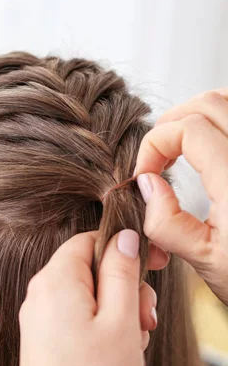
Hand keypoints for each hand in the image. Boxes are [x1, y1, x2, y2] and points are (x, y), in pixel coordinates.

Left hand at [0, 230, 162, 365]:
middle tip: (145, 320)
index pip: (90, 240)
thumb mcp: (121, 322)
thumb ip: (122, 273)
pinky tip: (116, 358)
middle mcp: (41, 296)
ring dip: (119, 315)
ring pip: (90, 298)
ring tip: (131, 347)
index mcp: (56, 281)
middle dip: (126, 289)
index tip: (153, 264)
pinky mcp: (45, 344)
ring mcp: (40, 321)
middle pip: (91, 269)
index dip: (125, 247)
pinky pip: (80, 321)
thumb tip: (122, 238)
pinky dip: (104, 331)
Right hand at [135, 89, 227, 304]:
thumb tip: (147, 184)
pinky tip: (210, 147)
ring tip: (180, 148)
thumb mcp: (207, 262)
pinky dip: (221, 122)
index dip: (155, 144)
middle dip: (172, 123)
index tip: (144, 175)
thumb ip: (166, 222)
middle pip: (209, 104)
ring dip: (198, 117)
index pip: (189, 129)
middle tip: (157, 156)